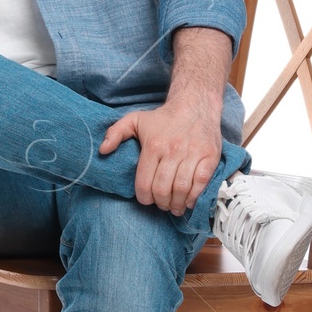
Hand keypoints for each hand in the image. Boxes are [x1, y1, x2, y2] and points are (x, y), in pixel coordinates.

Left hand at [98, 93, 222, 215]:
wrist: (195, 105)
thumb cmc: (163, 117)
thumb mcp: (135, 119)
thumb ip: (115, 133)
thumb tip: (102, 150)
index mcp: (153, 145)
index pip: (144, 182)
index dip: (144, 197)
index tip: (146, 200)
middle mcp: (172, 151)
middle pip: (162, 189)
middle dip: (160, 203)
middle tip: (161, 204)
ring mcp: (192, 154)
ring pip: (181, 189)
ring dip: (176, 204)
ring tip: (174, 206)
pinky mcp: (209, 157)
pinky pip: (200, 183)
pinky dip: (194, 197)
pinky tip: (189, 201)